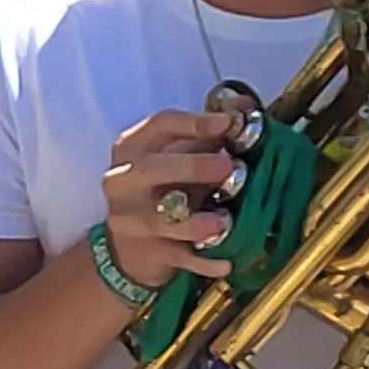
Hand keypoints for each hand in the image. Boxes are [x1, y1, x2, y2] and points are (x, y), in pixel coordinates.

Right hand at [99, 107, 246, 283]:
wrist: (131, 248)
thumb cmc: (162, 191)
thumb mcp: (179, 157)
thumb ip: (208, 134)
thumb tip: (244, 106)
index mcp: (132, 151)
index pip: (159, 126)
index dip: (195, 122)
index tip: (229, 123)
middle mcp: (124, 182)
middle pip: (150, 169)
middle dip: (190, 167)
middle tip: (226, 166)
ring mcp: (131, 219)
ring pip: (159, 219)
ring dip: (194, 222)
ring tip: (221, 222)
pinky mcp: (146, 251)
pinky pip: (177, 257)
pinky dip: (202, 262)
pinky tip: (224, 262)